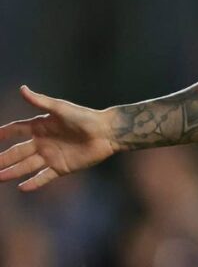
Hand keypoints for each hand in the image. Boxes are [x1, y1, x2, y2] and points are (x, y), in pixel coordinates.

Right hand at [0, 86, 116, 190]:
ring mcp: (51, 156)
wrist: (107, 133)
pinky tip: (21, 188)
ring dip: (11, 172)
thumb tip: (22, 88)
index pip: (16, 130)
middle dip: (2, 159)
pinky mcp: (62, 167)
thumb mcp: (60, 109)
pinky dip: (33, 183)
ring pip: (26, 166)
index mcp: (41, 126)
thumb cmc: (85, 117)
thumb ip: (40, 101)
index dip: (3, 133)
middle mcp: (43, 142)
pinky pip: (44, 177)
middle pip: (17, 152)